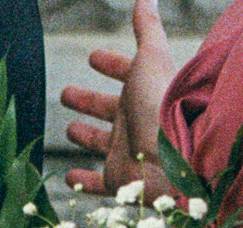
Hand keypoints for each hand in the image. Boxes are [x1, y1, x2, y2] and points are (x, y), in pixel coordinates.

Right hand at [62, 0, 181, 197]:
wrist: (174, 159)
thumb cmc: (162, 105)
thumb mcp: (151, 58)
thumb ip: (147, 29)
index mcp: (143, 91)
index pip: (125, 72)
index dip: (110, 63)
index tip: (93, 57)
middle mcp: (136, 121)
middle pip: (109, 108)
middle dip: (89, 100)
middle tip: (67, 93)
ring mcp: (128, 151)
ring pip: (103, 143)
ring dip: (87, 136)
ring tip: (71, 130)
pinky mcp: (120, 180)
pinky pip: (98, 183)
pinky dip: (83, 180)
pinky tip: (70, 176)